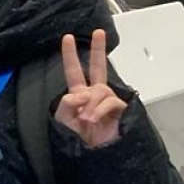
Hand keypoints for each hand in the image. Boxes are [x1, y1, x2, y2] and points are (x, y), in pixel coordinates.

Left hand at [56, 30, 126, 148]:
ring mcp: (108, 99)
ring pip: (99, 91)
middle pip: (98, 67)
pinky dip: (98, 110)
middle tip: (99, 32)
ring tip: (85, 119)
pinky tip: (92, 119)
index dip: (70, 55)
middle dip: (98, 49)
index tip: (67, 37)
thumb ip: (66, 102)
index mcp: (79, 92)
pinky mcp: (120, 108)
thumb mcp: (63, 118)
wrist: (94, 151)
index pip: (74, 70)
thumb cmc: (78, 135)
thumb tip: (80, 93)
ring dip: (90, 105)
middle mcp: (94, 92)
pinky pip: (108, 102)